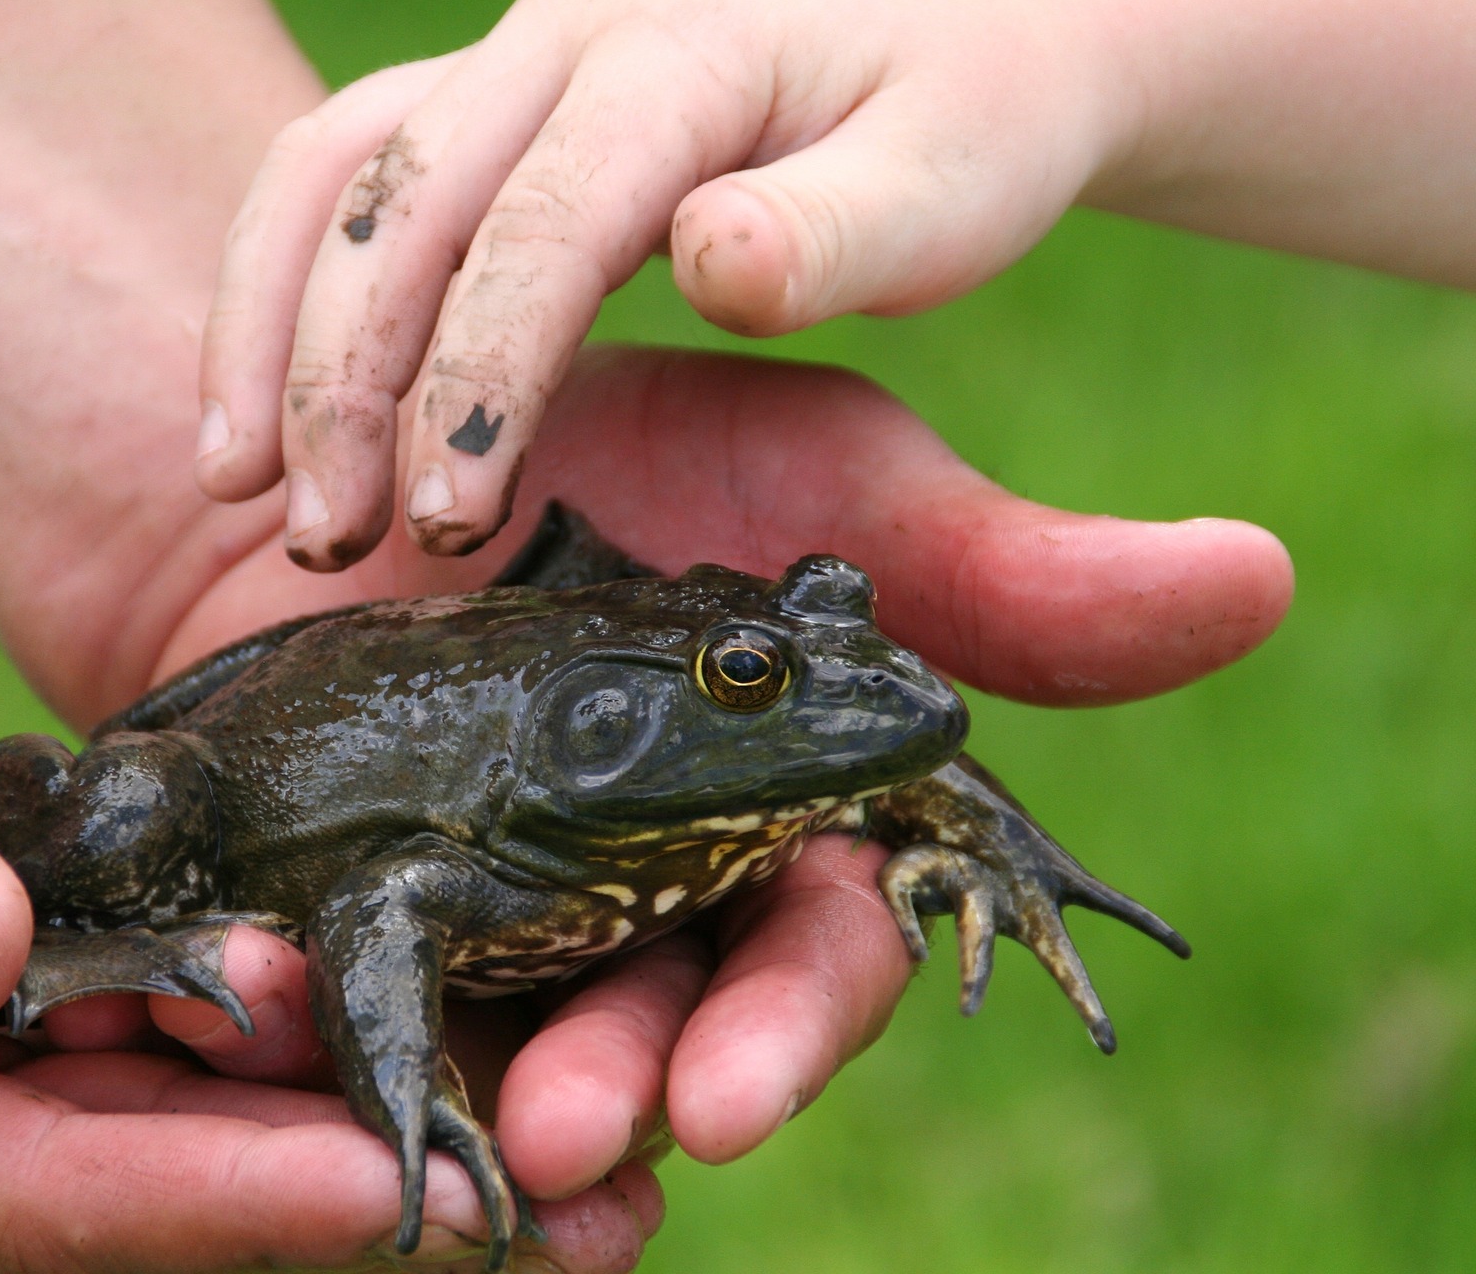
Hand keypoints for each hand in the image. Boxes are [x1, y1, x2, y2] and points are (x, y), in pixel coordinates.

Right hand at [0, 488, 657, 1272]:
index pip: (30, 1195)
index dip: (223, 1197)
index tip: (404, 1192)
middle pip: (144, 1185)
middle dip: (350, 1191)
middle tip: (568, 1212)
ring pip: (174, 1097)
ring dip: (350, 1106)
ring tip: (554, 1119)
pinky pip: (154, 993)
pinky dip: (276, 995)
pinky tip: (413, 977)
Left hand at [116, 346, 1293, 1211]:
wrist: (387, 411)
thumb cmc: (632, 440)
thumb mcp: (818, 478)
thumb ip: (1002, 569)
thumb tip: (1260, 579)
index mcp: (769, 824)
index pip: (807, 957)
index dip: (783, 1031)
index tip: (725, 1096)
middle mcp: (647, 889)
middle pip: (659, 1030)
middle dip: (629, 1084)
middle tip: (575, 1133)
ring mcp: (503, 904)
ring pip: (517, 1040)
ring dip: (490, 1090)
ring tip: (443, 1135)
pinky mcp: (370, 899)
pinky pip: (361, 1000)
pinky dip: (338, 1040)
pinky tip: (286, 1052)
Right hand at [198, 0, 1141, 566]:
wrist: (971, 16)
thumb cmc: (973, 116)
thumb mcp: (957, 176)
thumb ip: (846, 227)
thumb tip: (715, 262)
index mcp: (682, 57)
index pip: (542, 219)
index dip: (480, 370)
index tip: (453, 514)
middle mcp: (566, 35)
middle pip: (399, 196)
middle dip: (342, 375)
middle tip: (322, 537)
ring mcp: (510, 57)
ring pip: (333, 172)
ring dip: (271, 327)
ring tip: (239, 482)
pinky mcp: (486, 100)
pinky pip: (340, 170)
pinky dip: (280, 283)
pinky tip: (259, 398)